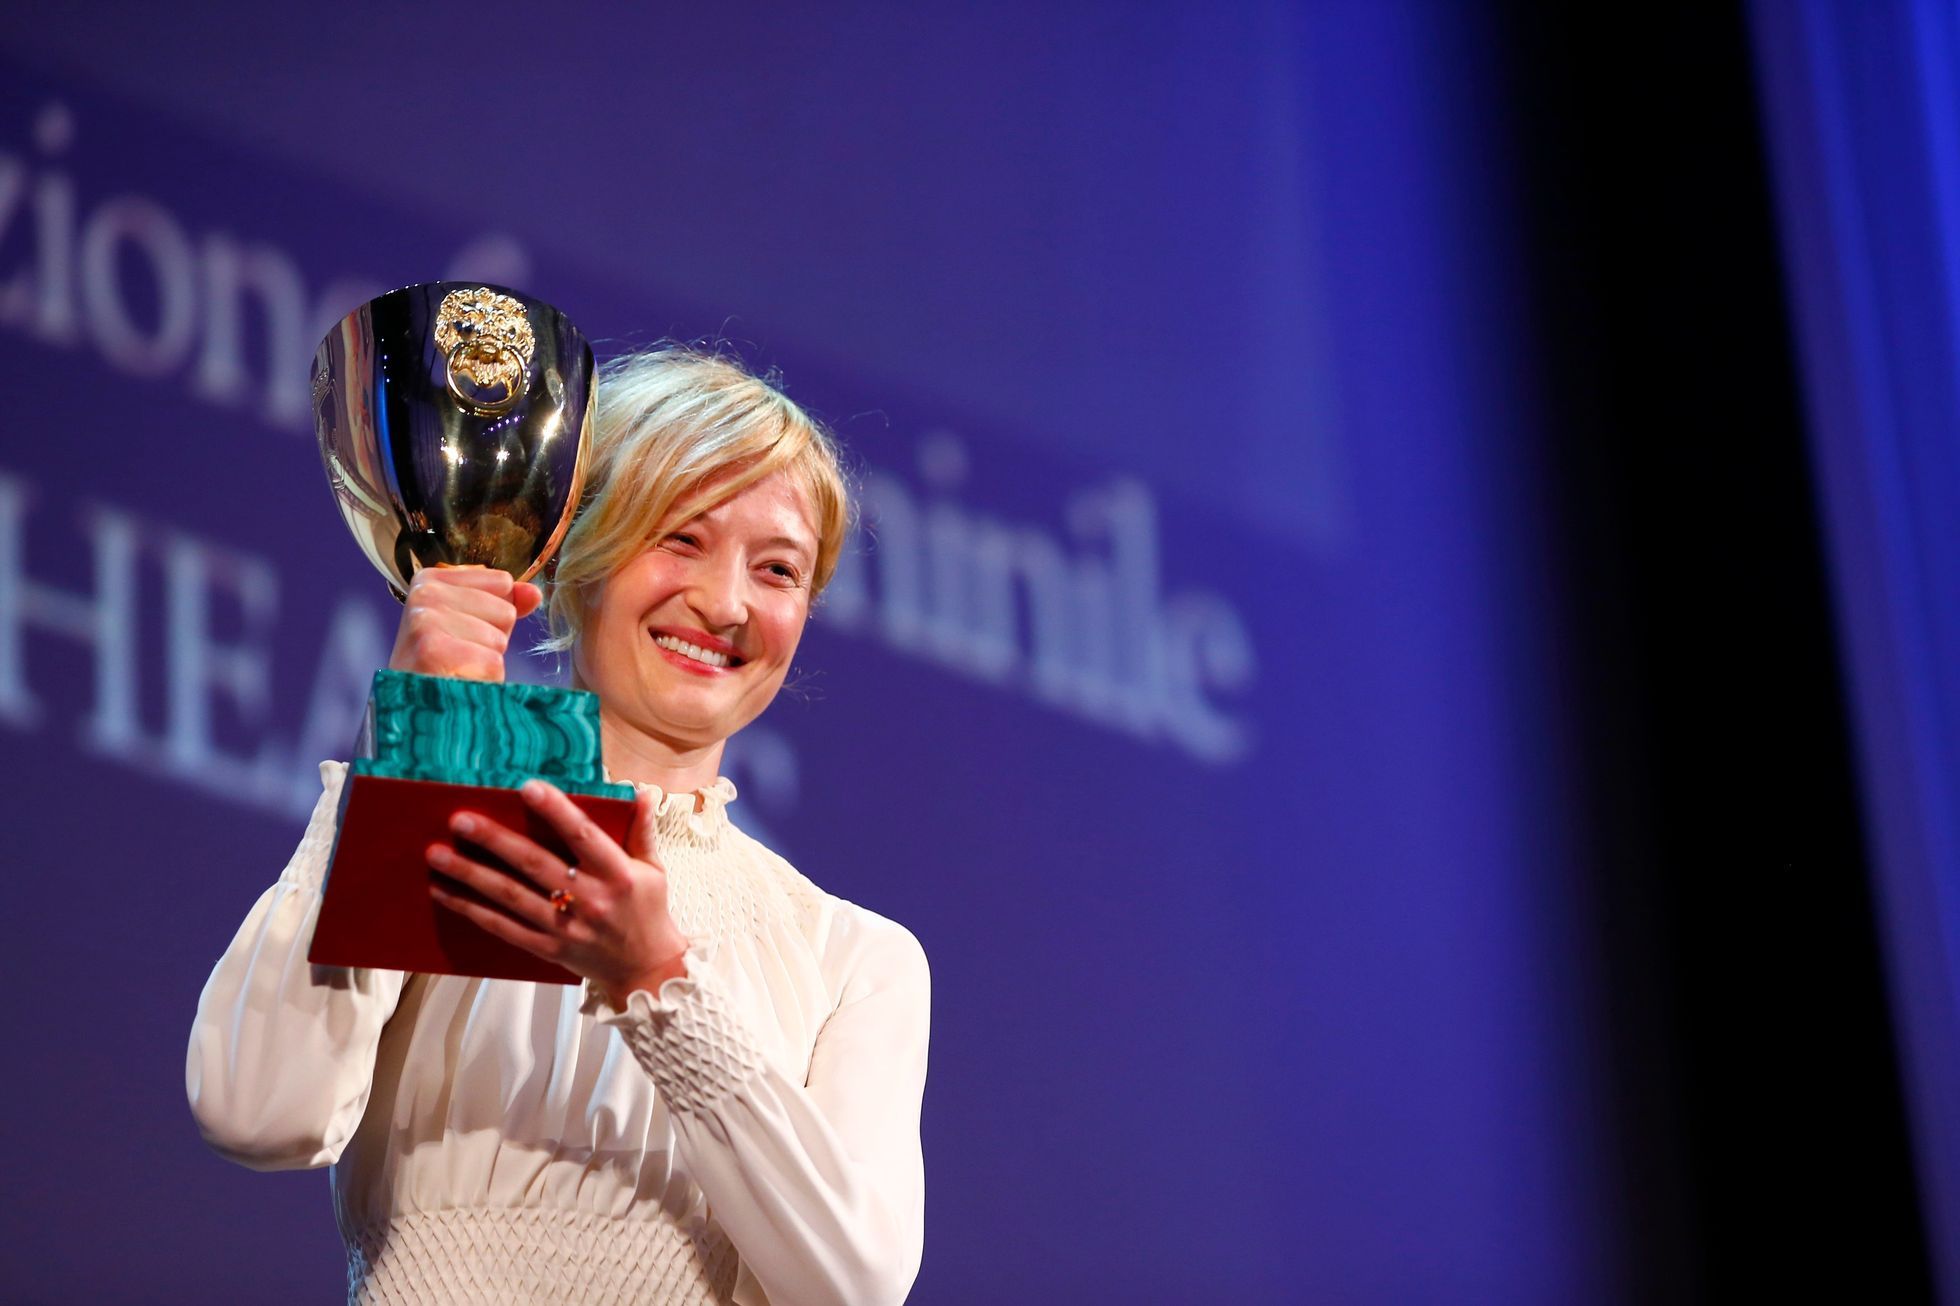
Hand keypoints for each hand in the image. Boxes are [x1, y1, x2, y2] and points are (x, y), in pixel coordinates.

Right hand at [388, 566, 542, 681]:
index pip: (502, 582)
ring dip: (485, 663)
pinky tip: (455, 683)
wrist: (416, 707)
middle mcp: (424, 594)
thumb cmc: (444, 663)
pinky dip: (483, 681)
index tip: (462, 632)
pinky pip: (492, 663)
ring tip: (454, 669)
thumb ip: (506, 603)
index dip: (493, 615)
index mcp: (431, 580)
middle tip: (458, 655)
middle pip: (505, 611)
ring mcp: (425, 621)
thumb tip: (533, 592)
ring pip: (499, 640)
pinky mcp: (432, 651)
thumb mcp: (475, 624)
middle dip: (491, 640)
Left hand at [426, 780, 690, 1004]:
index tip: (527, 787)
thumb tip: (639, 791)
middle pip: (535, 864)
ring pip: (511, 896)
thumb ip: (642, 830)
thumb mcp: (654, 869)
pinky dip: (472, 910)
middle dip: (494, 840)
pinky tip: (445, 893)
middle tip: (460, 820)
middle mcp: (590, 899)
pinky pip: (504, 928)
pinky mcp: (548, 949)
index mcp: (618, 874)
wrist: (647, 970)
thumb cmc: (648, 912)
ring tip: (437, 855)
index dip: (555, 810)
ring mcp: (565, 927)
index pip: (583, 835)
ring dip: (471, 874)